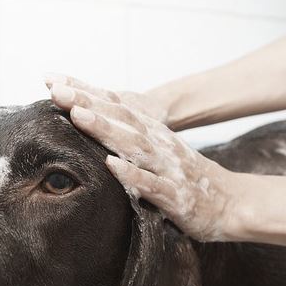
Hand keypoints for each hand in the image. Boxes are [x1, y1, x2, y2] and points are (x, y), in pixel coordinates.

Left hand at [45, 75, 240, 241]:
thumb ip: (130, 142)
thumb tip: (93, 130)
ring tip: (79, 116)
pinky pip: (151, 184)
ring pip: (134, 145)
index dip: (85, 92)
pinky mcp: (176, 195)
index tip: (53, 81)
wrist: (232, 203)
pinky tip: (112, 166)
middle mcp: (159, 145)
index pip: (115, 107)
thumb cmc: (187, 180)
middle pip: (120, 119)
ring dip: (106, 129)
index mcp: (152, 134)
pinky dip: (132, 175)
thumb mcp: (158, 154)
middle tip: (57, 91)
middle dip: (88, 103)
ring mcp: (167, 168)